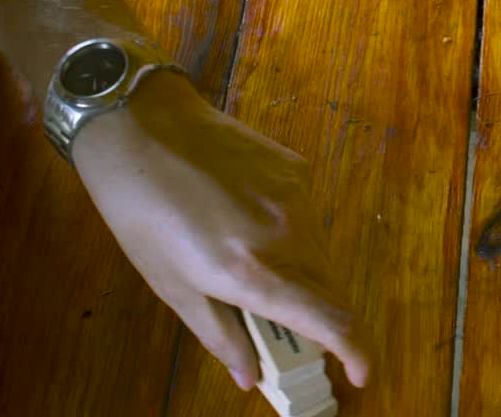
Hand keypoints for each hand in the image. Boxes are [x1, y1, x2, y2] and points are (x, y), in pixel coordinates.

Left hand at [71, 71, 367, 389]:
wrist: (141, 125)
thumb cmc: (141, 214)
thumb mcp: (171, 285)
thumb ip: (219, 334)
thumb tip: (249, 376)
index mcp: (251, 272)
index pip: (330, 321)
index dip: (355, 353)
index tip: (359, 374)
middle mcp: (286, 236)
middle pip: (331, 292)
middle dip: (322, 319)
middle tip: (289, 329)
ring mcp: (296, 198)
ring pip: (320, 255)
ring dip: (304, 276)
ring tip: (253, 264)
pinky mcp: (296, 170)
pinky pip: (307, 219)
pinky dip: (290, 236)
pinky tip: (247, 219)